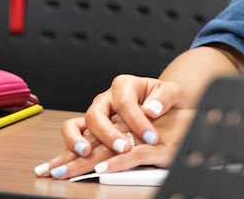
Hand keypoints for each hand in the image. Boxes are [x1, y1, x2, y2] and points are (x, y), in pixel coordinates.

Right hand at [33, 74, 194, 178]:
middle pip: (97, 113)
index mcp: (125, 85)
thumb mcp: (173, 93)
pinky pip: (72, 133)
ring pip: (76, 123)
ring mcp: (95, 114)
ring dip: (77, 139)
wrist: (161, 105)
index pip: (126, 101)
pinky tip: (74, 158)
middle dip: (108, 134)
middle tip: (123, 149)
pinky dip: (70, 145)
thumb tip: (151, 110)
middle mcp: (106, 98)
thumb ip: (165, 98)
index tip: (150, 137)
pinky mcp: (88, 128)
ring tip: (86, 153)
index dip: (137, 120)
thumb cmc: (164, 99)